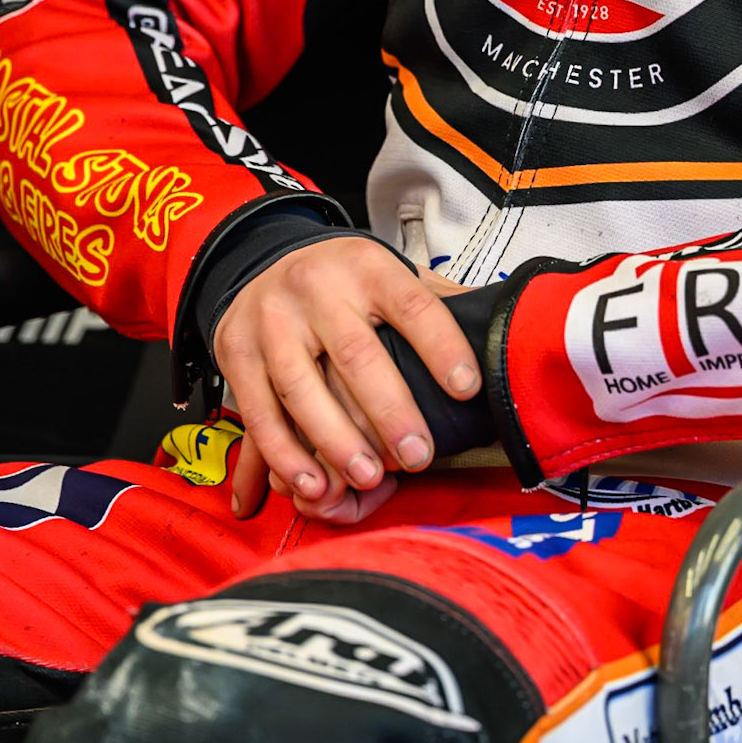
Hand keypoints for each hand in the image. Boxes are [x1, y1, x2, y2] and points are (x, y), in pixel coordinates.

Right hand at [214, 239, 478, 520]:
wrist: (259, 260)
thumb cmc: (341, 281)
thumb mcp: (389, 274)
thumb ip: (437, 301)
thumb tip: (505, 323)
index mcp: (367, 267)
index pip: (412, 304)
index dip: (442, 346)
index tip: (467, 388)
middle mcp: (317, 288)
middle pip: (357, 353)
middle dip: (390, 410)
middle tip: (418, 456)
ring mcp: (272, 319)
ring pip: (303, 387)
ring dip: (335, 440)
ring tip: (367, 477)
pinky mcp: (236, 351)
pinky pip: (259, 409)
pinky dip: (284, 453)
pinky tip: (311, 482)